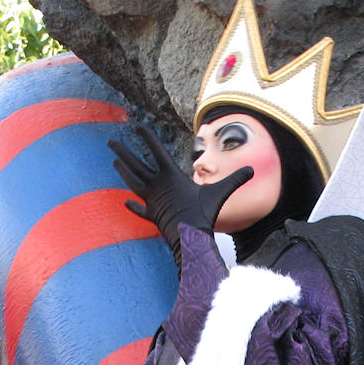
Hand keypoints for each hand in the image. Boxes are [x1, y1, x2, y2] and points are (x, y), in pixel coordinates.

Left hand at [109, 123, 252, 264]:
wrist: (189, 239)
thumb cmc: (204, 215)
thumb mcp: (220, 194)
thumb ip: (234, 180)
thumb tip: (252, 170)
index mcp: (170, 176)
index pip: (156, 150)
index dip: (147, 137)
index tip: (138, 126)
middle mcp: (157, 186)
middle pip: (136, 164)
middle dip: (122, 151)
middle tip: (111, 141)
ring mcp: (152, 201)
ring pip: (133, 182)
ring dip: (124, 172)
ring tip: (115, 162)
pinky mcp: (153, 215)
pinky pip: (141, 208)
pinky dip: (134, 205)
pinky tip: (126, 202)